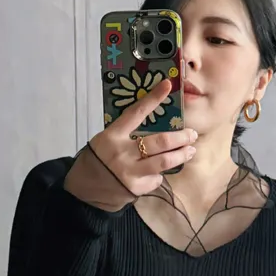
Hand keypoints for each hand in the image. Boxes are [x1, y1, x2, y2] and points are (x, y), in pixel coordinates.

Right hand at [89, 79, 196, 196]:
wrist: (84, 190)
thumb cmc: (96, 161)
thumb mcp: (105, 141)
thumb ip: (126, 134)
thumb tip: (155, 127)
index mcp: (113, 135)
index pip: (136, 112)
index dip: (153, 98)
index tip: (167, 85)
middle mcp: (122, 152)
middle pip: (160, 141)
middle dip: (181, 137)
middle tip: (192, 135)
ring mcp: (130, 171)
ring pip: (164, 161)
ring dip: (181, 155)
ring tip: (190, 151)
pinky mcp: (136, 188)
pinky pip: (156, 178)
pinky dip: (160, 174)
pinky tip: (160, 172)